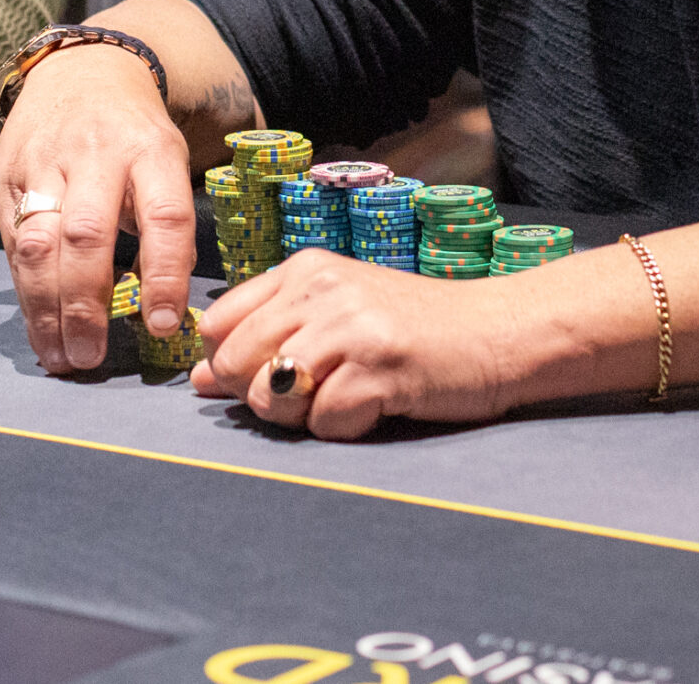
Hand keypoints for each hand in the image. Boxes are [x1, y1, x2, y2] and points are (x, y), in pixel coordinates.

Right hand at [0, 43, 198, 373]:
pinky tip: (38, 327)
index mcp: (151, 150)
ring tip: (59, 356)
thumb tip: (162, 312)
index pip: (164, 215)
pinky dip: (25, 292)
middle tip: (91, 357)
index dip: (165, 273)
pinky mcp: (8, 175)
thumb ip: (164, 226)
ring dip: (45, 308)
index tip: (162, 325)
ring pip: (39, 242)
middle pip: (87, 235)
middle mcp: (96, 153)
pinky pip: (12, 243)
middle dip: (87, 304)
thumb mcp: (166, 161)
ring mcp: (46, 163)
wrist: (83, 71)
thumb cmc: (135, 135)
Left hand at [192, 250, 527, 439]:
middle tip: (314, 393)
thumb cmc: (417, 328)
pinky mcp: (380, 365)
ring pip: (270, 394)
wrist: (499, 331)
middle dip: (260, 395)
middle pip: (234, 362)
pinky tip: (377, 405)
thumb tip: (199, 378)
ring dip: (302, 415)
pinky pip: (324, 421)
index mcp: (305, 269)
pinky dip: (345, 428)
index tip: (262, 376)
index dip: (227, 363)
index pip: (219, 322)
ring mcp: (351, 325)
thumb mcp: (338, 313)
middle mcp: (322, 287)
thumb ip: (271, 335)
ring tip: (346, 396)